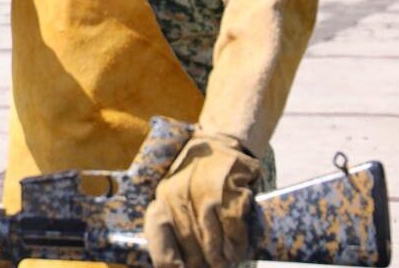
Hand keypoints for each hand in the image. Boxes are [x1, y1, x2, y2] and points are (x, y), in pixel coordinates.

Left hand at [145, 131, 260, 267]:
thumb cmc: (195, 175)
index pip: (160, 242)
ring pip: (212, 241)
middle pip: (190, 247)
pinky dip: (237, 243)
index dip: (170, 263)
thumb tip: (178, 259)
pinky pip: (233, 228)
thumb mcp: (173, 193)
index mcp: (162, 202)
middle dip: (201, 263)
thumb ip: (175, 221)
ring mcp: (204, 196)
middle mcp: (179, 199)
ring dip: (221, 258)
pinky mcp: (228, 192)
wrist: (218, 142)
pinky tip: (238, 250)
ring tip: (226, 264)